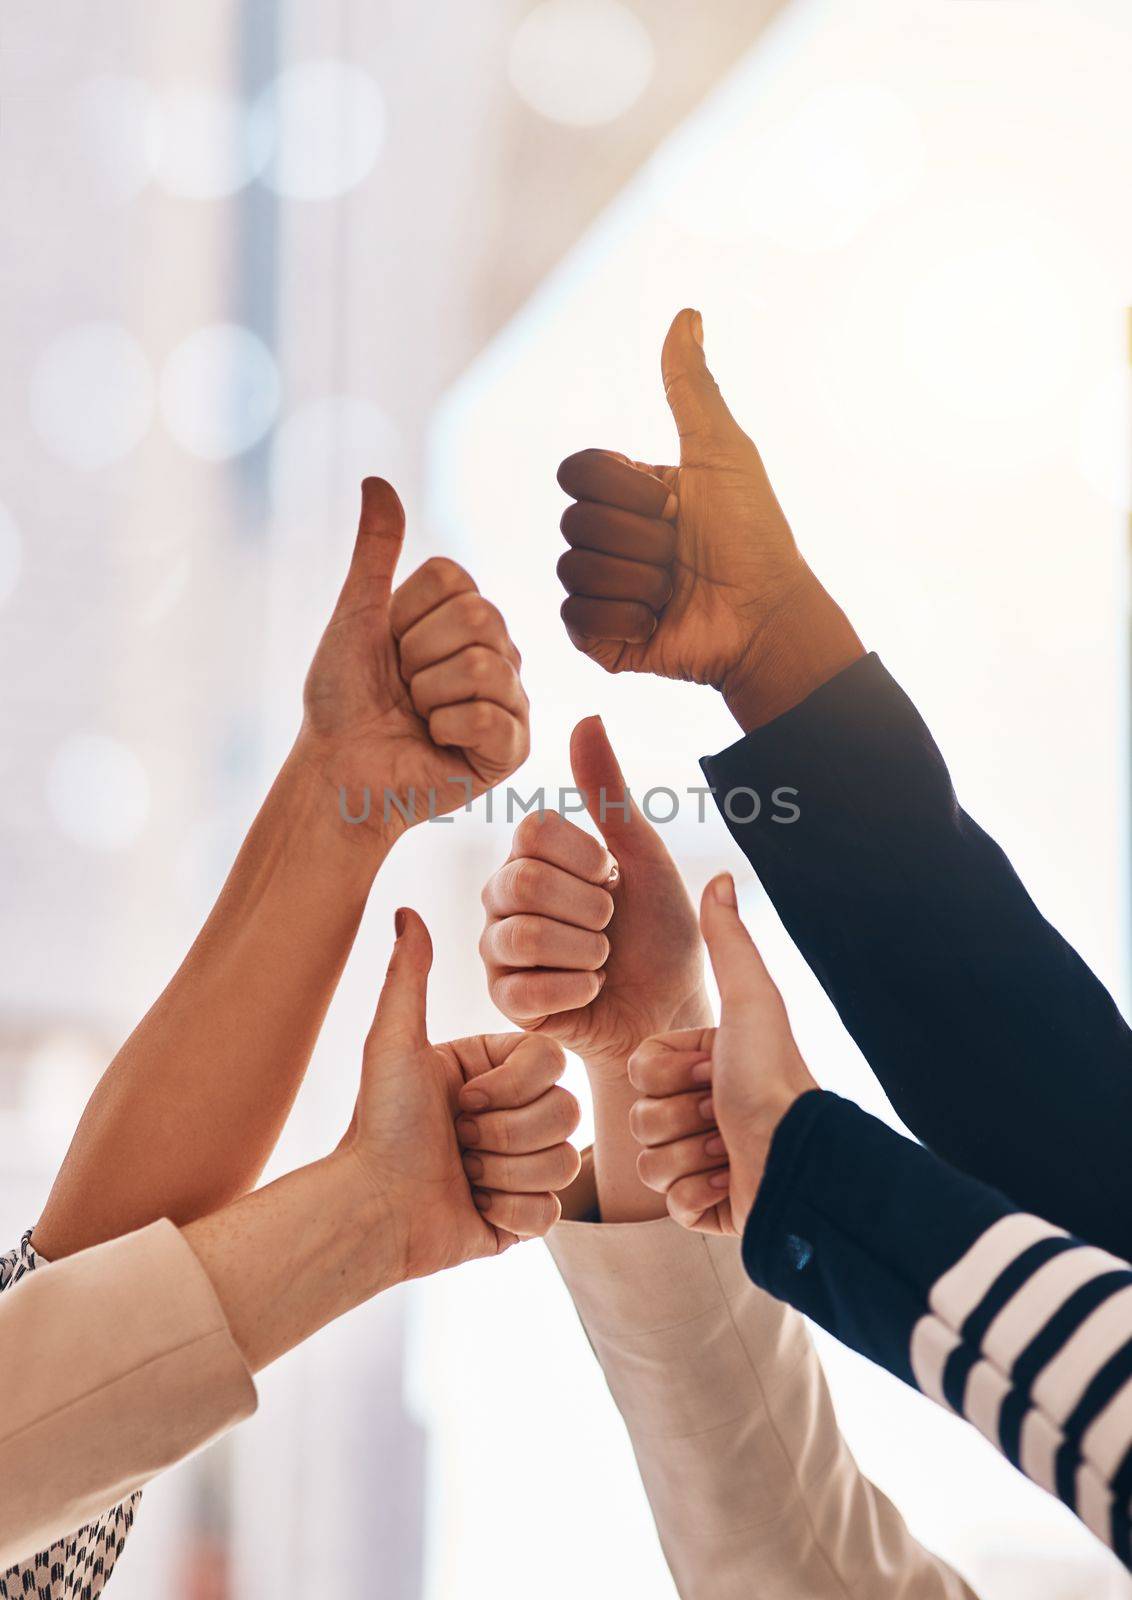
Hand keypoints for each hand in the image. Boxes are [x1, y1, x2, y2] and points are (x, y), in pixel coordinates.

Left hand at [300, 477, 528, 843]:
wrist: (338, 770)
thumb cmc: (343, 700)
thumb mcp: (356, 616)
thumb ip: (375, 552)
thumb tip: (376, 479)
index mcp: (465, 615)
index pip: (455, 580)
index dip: (406, 616)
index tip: (390, 648)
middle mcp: (498, 650)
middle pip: (477, 617)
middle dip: (418, 657)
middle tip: (403, 688)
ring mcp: (511, 698)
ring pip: (483, 664)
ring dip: (428, 695)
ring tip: (418, 717)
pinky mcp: (514, 747)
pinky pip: (490, 715)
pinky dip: (446, 729)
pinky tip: (436, 743)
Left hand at [341, 908, 580, 1280]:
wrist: (372, 1211)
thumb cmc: (381, 1126)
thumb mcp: (394, 1045)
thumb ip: (408, 977)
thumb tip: (405, 910)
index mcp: (494, 1070)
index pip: (552, 1062)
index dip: (511, 1087)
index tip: (462, 1100)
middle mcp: (514, 1113)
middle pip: (567, 1112)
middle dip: (506, 1133)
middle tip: (459, 1141)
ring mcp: (523, 1166)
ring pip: (564, 1163)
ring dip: (505, 1173)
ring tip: (463, 1174)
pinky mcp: (524, 1216)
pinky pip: (551, 1214)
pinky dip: (508, 1212)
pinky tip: (474, 1207)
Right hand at [480, 715, 708, 1083]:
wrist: (670, 1010)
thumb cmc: (660, 933)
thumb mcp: (644, 857)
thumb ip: (609, 793)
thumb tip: (586, 717)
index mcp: (533, 856)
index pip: (532, 831)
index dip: (585, 857)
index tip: (612, 878)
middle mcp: (504, 896)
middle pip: (524, 881)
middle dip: (590, 908)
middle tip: (611, 925)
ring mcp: (498, 949)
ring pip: (524, 935)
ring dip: (586, 950)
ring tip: (602, 959)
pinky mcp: (503, 1001)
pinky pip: (523, 991)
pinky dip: (575, 990)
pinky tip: (590, 989)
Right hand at [556, 310, 862, 729]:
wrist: (766, 617)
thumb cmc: (755, 536)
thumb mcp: (722, 453)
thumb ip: (691, 388)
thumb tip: (687, 313)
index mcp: (628, 494)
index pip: (577, 472)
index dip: (625, 488)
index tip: (673, 502)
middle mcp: (608, 538)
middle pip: (575, 521)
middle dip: (640, 538)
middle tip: (682, 552)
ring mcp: (599, 590)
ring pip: (574, 568)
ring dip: (638, 580)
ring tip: (675, 591)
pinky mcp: (597, 638)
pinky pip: (575, 616)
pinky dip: (624, 617)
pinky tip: (658, 622)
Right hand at [629, 873, 816, 1234]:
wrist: (797, 1161)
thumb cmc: (772, 1078)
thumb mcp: (748, 1002)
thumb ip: (728, 942)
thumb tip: (720, 876)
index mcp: (706, 1062)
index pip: (639, 1065)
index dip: (668, 1073)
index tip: (713, 1073)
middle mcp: (702, 1108)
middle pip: (638, 1113)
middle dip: (678, 1117)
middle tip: (722, 1115)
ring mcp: (703, 1159)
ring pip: (647, 1161)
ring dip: (689, 1157)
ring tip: (730, 1150)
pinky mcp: (706, 1207)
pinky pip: (669, 1205)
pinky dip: (698, 1196)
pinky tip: (730, 1184)